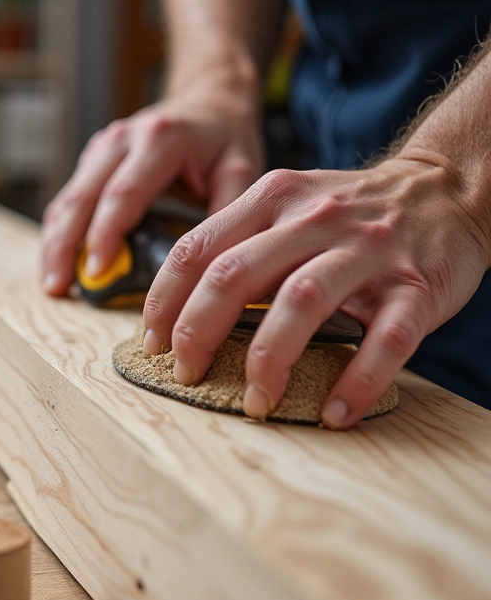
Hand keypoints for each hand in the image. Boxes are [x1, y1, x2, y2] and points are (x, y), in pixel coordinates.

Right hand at [40, 82, 264, 295]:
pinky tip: (59, 264)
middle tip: (59, 288)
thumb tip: (206, 263)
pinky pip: (69, 199)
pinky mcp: (94, 160)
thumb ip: (227, 213)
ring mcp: (103, 148)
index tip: (97, 272)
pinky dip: (60, 232)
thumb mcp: (241, 170)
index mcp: (159, 139)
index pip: (123, 193)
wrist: (210, 101)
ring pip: (67, 199)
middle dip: (66, 246)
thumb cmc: (226, 139)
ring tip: (54, 285)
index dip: (105, 235)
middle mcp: (123, 139)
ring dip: (55, 243)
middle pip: (82, 197)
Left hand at [142, 158, 490, 427]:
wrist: (447, 187)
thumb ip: (238, 242)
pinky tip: (333, 412)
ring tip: (257, 402)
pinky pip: (385, 339)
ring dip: (269, 360)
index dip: (163, 302)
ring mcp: (367, 251)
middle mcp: (313, 219)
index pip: (195, 249)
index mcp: (271, 199)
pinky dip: (357, 380)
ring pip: (301, 302)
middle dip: (199, 332)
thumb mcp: (288, 204)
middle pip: (235, 275)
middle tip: (187, 375)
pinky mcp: (417, 286)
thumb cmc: (350, 212)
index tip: (152, 343)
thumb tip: (179, 306)